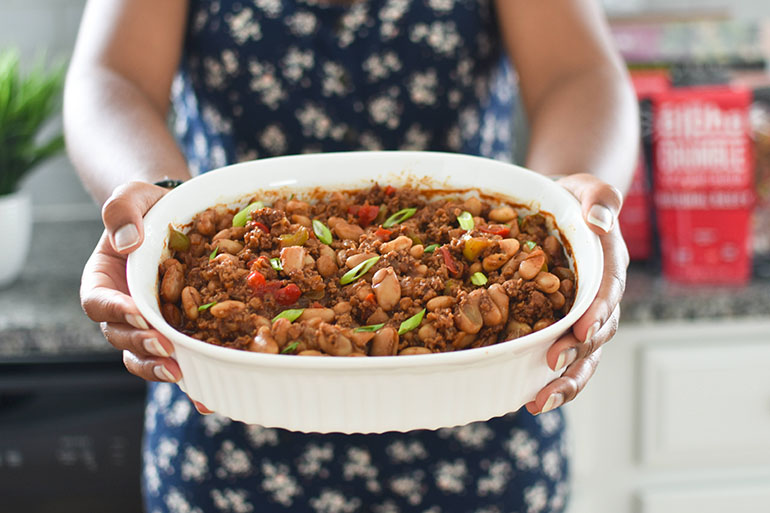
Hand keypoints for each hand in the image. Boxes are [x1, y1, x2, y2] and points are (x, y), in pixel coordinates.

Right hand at [81, 182, 182, 383]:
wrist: (179, 218)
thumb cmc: (150, 207)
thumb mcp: (132, 196)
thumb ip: (122, 210)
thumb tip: (127, 242)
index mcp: (104, 280)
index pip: (97, 302)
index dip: (115, 311)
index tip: (138, 312)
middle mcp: (123, 309)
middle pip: (121, 337)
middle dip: (142, 346)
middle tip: (166, 349)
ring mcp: (150, 323)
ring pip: (145, 355)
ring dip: (160, 367)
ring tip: (182, 372)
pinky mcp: (178, 330)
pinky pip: (179, 355)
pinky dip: (191, 373)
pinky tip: (208, 389)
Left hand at [525, 173, 628, 414]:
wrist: (559, 206)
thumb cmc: (572, 196)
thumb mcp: (587, 186)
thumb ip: (600, 197)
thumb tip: (600, 219)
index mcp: (608, 264)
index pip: (607, 291)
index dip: (597, 313)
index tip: (582, 330)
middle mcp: (599, 296)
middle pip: (597, 334)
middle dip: (577, 356)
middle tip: (551, 372)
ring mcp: (581, 314)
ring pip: (582, 354)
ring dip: (565, 380)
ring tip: (539, 402)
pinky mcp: (560, 324)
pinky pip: (560, 353)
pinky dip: (548, 377)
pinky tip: (528, 396)